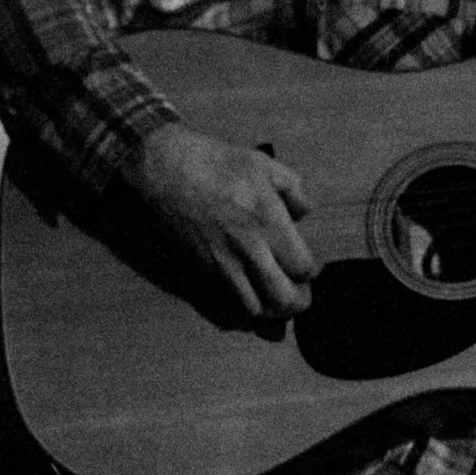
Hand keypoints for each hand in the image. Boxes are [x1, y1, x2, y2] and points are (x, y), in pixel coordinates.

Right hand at [132, 123, 316, 317]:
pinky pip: (228, 303)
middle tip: (299, 291)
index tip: (308, 263)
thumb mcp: (263, 164)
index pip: (303, 268)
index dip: (310, 270)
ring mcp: (224, 266)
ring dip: (271, 309)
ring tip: (274, 295)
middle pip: (285, 300)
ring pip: (256, 311)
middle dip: (298, 302)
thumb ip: (293, 190)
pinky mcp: (203, 272)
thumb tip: (302, 213)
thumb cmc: (214, 163)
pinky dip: (243, 307)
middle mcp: (250, 253)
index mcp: (269, 224)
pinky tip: (247, 294)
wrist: (164, 173)